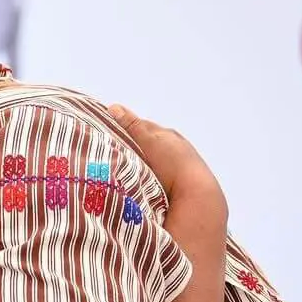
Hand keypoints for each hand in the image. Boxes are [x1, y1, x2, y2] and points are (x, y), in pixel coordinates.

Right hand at [108, 104, 224, 208]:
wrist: (194, 194)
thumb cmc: (172, 164)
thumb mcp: (148, 141)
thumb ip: (132, 126)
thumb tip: (114, 107)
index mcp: (167, 134)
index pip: (142, 126)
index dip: (124, 127)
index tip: (107, 132)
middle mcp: (173, 147)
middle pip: (147, 143)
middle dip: (131, 145)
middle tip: (111, 152)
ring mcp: (176, 166)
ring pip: (151, 160)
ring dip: (138, 163)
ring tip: (122, 170)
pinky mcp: (175, 183)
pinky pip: (155, 175)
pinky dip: (146, 176)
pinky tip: (138, 182)